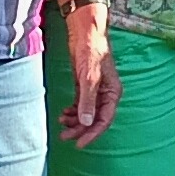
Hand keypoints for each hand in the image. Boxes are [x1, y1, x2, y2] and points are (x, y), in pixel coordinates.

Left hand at [56, 0, 117, 146]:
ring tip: (61, 123)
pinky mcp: (85, 85)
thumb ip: (87, 101)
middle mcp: (105, 94)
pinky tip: (64, 114)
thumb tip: (85, 123)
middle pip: (94, 119)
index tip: (79, 143)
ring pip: (86, 113)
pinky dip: (72, 111)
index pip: (104, 120)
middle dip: (80, 129)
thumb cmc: (92, 51)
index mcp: (113, 93)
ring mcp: (95, 90)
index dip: (92, 133)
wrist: (85, 32)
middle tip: (65, 136)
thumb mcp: (89, 78)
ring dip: (74, 121)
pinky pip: (80, 105)